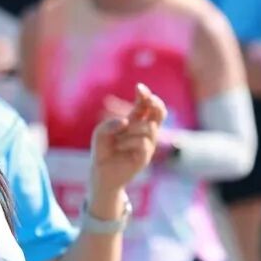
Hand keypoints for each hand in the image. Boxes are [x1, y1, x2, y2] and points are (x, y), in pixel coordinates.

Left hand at [88, 82, 166, 214]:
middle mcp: (144, 132)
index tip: (138, 87)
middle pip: (160, 113)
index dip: (146, 95)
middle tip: (148, 99)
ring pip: (148, 128)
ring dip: (130, 131)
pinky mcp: (145, 157)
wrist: (102, 173)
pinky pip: (142, 142)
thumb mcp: (100, 133)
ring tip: (117, 141)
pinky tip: (119, 147)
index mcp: (135, 122)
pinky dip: (128, 142)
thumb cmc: (103, 150)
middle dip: (156, 103)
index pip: (146, 105)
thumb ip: (110, 124)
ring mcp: (147, 144)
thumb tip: (126, 122)